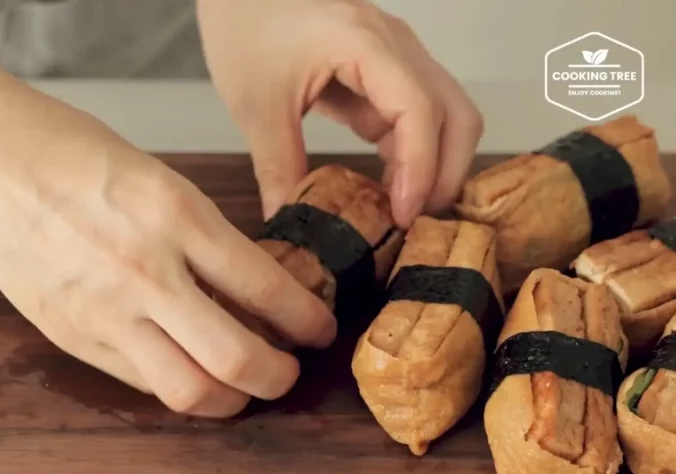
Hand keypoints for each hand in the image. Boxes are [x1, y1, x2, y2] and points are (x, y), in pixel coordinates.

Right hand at [0, 88, 336, 416]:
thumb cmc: (64, 152)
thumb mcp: (155, 177)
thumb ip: (200, 234)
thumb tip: (245, 285)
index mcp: (176, 215)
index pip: (267, 288)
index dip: (306, 320)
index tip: (318, 327)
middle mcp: (147, 272)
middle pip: (238, 359)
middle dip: (279, 376)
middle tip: (288, 370)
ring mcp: (106, 312)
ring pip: (189, 391)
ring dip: (230, 400)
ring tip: (241, 387)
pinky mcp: (74, 336)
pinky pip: (141, 381)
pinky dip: (175, 384)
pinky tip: (184, 369)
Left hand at [197, 0, 483, 227]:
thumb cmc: (244, 23)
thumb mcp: (256, 104)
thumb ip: (277, 165)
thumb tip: (287, 219)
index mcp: (365, 44)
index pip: (419, 111)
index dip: (421, 169)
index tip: (403, 215)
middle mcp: (395, 44)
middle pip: (455, 113)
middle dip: (445, 173)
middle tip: (413, 223)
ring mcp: (395, 53)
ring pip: (445, 113)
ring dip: (433, 163)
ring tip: (399, 211)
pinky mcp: (383, 67)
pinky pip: (415, 112)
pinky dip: (410, 150)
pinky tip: (383, 184)